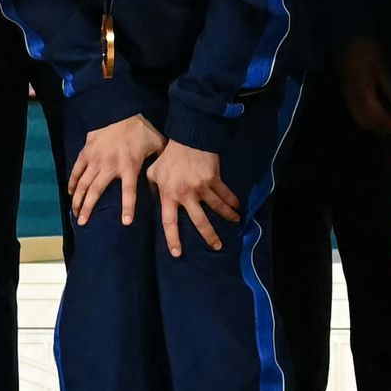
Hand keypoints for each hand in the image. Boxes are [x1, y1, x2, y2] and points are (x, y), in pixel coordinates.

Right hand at [65, 114, 163, 224]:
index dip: (128, 206)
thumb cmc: (141, 129)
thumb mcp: (156, 145)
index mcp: (129, 165)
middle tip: (83, 223)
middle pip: (96, 190)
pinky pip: (76, 169)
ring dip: (78, 199)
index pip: (129, 190)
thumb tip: (167, 181)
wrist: (122, 109)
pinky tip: (70, 193)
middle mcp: (110, 165)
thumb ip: (160, 164)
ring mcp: (95, 158)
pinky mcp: (86, 151)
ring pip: (83, 182)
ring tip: (75, 213)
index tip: (125, 222)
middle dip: (88, 207)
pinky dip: (72, 182)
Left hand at [147, 137, 237, 252]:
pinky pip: (224, 193)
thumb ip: (153, 189)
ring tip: (235, 222)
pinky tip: (237, 206)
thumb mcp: (153, 172)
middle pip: (199, 221)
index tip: (177, 253)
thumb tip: (154, 202)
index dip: (173, 238)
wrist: (187, 137)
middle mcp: (186, 195)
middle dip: (209, 235)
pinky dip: (232, 200)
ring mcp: (201, 187)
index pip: (169, 222)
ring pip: (217, 207)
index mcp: (169, 195)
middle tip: (218, 246)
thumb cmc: (168, 156)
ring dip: (227, 216)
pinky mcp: (214, 178)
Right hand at [333, 37, 390, 138]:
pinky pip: (357, 112)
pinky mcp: (345, 93)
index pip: (379, 118)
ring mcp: (347, 97)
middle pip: (368, 123)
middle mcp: (353, 100)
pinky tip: (379, 112)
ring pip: (361, 120)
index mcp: (363, 95)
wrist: (345, 37)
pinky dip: (369, 118)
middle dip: (385, 129)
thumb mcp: (383, 67)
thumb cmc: (367, 49)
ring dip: (376, 125)